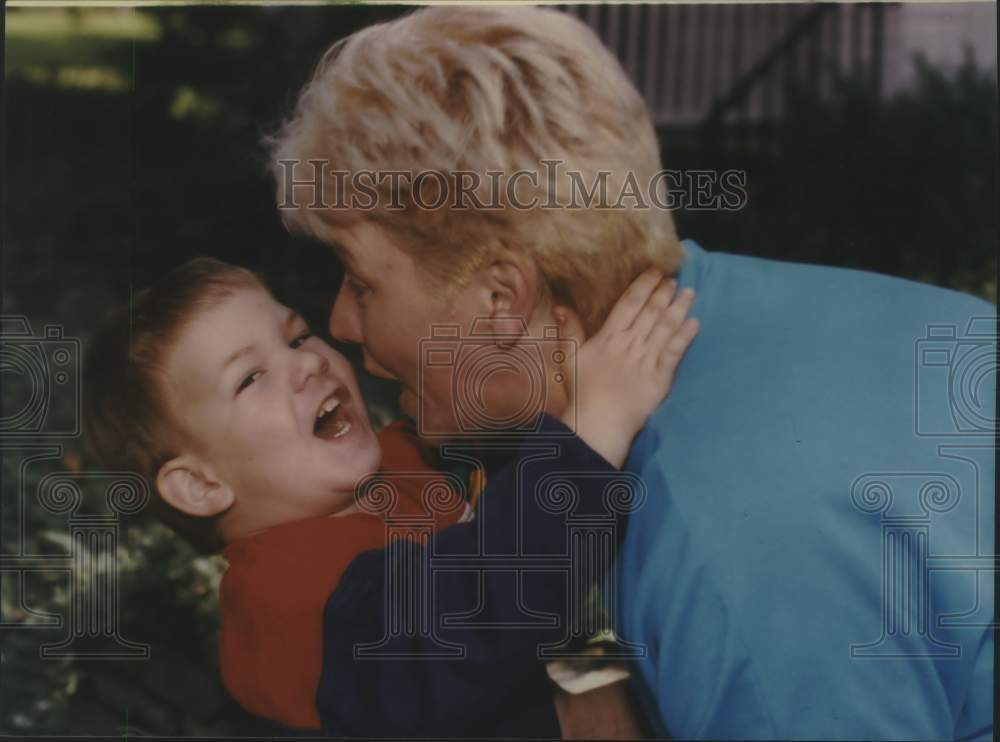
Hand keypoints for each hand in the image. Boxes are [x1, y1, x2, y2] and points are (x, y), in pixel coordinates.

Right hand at [561, 268, 698, 466]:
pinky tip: (695, 323)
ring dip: (679, 309)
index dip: (644, 285)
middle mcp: (631, 342)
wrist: (600, 421)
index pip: (630, 303)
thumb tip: (561, 306)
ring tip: (690, 293)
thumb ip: (569, 330)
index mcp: (609, 336)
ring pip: (666, 328)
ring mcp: (647, 359)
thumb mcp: (571, 357)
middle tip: (675, 278)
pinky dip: (685, 336)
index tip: (655, 271)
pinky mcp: (660, 377)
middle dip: (664, 293)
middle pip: (651, 312)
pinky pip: (675, 352)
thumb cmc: (582, 390)